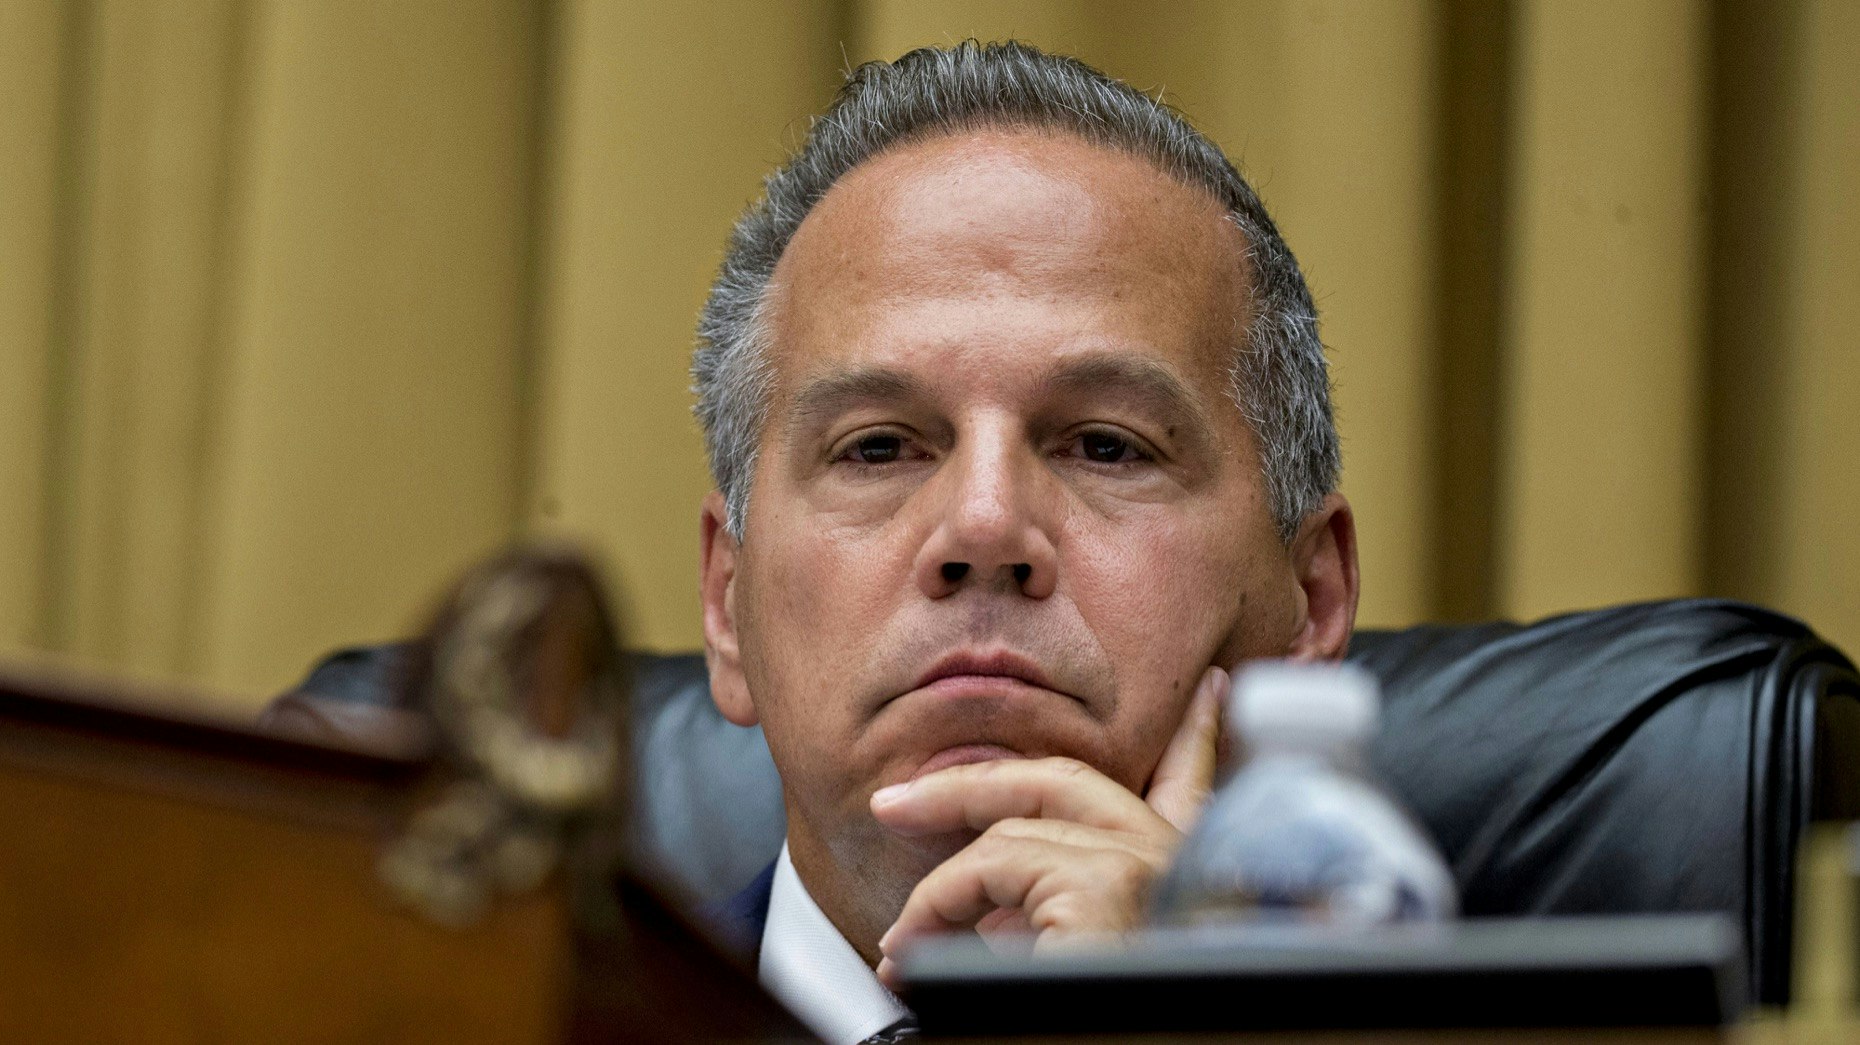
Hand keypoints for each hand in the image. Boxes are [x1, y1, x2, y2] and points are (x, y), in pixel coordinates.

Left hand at [868, 665, 1226, 987]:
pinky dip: (935, 905)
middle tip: (899, 799)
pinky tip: (914, 949)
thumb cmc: (1121, 1011)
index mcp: (1184, 881)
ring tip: (897, 943)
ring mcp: (1144, 868)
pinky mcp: (1101, 887)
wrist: (1139, 1039)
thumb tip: (998, 913)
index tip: (1213, 688)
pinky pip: (988, 868)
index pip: (1195, 790)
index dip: (1197, 736)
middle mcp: (1177, 865)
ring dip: (936, 888)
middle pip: (1071, 781)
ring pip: (1011, 833)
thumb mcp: (1092, 956)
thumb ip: (1068, 917)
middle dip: (973, 784)